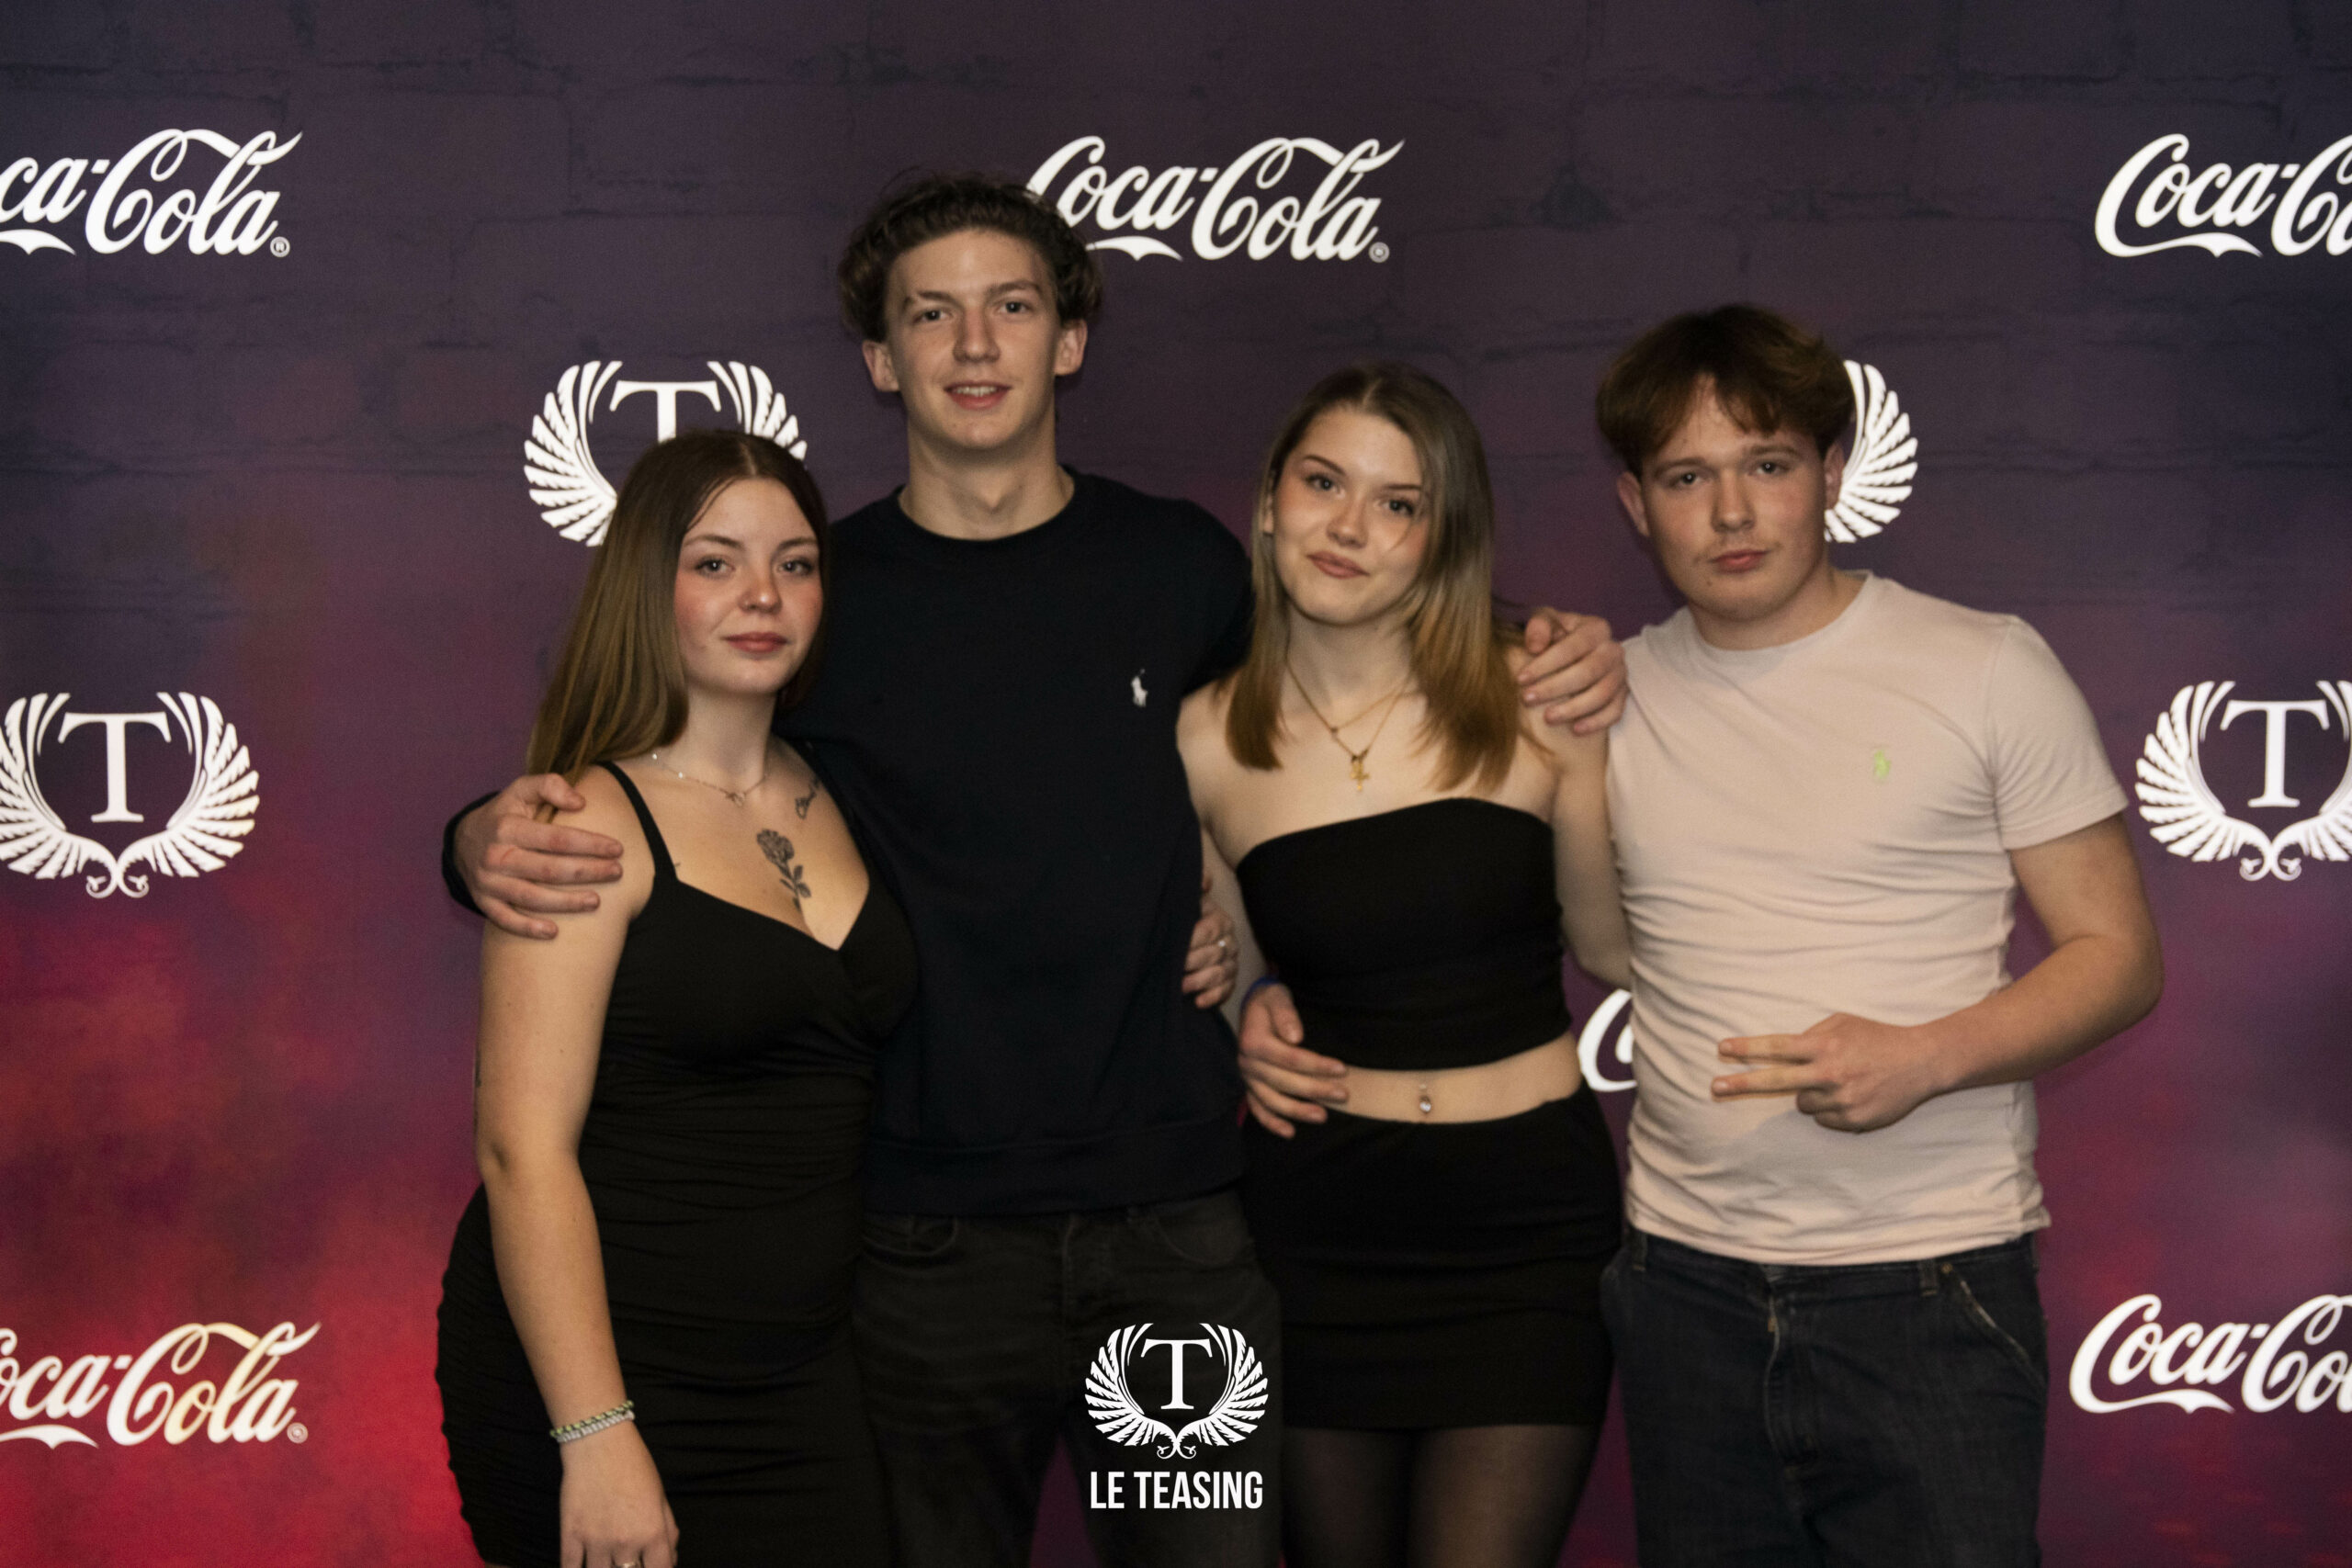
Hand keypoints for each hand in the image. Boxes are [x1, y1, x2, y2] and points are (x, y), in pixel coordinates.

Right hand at [460, 774, 624, 939]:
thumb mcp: (521, 789)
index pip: (556, 839)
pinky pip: (505, 920)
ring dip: (566, 903)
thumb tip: (580, 802)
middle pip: (549, 870)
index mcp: (508, 827)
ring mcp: (489, 882)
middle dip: (587, 872)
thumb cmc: (505, 813)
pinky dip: (528, 928)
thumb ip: (550, 785)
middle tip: (617, 872)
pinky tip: (554, 932)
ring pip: (531, 897)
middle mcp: (496, 856)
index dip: (589, 844)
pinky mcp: (483, 901)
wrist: (463, 840)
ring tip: (596, 902)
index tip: (617, 848)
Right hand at [558, 1422, 678, 1567]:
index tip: (650, 1566)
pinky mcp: (570, 1537)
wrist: (599, 1442)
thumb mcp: (660, 1496)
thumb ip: (667, 1531)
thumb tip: (669, 1560)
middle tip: (628, 1560)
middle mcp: (626, 1542)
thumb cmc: (635, 1465)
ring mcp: (596, 1542)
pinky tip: (583, 1567)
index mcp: (653, 1533)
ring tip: (609, 1560)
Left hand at [1182, 873, 1239, 1008]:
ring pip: (1221, 974)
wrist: (1188, 937)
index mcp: (1221, 920)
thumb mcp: (1188, 900)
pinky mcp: (1229, 980)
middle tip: (1175, 969)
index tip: (1176, 949)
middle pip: (1215, 954)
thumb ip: (1195, 886)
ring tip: (1182, 987)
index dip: (1193, 940)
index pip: (1210, 930)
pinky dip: (1213, 997)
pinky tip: (1198, 1002)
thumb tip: (1205, 877)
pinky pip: (1226, 990)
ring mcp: (1231, 962)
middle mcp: (1230, 941)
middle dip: (1194, 963)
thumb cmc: (1186, 918)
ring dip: (1201, 982)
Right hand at [1237, 983, 1346, 1136]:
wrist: (1253, 1007)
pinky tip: (1290, 1132)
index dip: (1317, 1065)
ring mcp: (1248, 1078)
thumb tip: (1295, 1037)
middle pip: (1284, 1082)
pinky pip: (1258, 1109)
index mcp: (1254, 1041)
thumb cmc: (1269, 1002)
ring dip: (1298, 1111)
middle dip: (1316, 1089)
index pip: (1290, 1058)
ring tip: (1323, 1116)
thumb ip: (1285, 1014)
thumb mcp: (1276, 996)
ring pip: (1272, 1100)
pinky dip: (1272, 1123)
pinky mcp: (1249, 1087)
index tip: (1342, 1069)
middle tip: (1343, 1094)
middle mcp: (1247, 1063)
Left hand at [1520, 609, 1627, 733]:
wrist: (1572, 649)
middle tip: (1527, 699)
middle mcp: (1613, 649)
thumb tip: (1535, 647)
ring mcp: (1620, 673)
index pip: (1572, 647)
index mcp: (1596, 628)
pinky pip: (1615, 711)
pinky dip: (1597, 721)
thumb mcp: (1545, 621)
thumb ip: (1538, 626)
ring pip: (1602, 693)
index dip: (1546, 664)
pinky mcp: (1622, 694)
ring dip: (1574, 708)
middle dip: (1555, 687)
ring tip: (1548, 718)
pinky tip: (1575, 729)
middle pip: (1587, 672)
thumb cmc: (1555, 633)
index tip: (1520, 679)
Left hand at [1712, 1013, 1950, 1132]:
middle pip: (1775, 1081)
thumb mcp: (1843, 1023)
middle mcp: (1830, 1073)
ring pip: (1803, 1103)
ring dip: (1810, 1093)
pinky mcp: (1854, 1120)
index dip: (1747, 1048)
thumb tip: (1784, 1049)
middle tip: (1714, 1087)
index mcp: (1825, 1046)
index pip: (1777, 1047)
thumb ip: (1811, 1034)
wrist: (1922, 1062)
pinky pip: (1824, 1118)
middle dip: (1741, 1084)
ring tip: (1838, 1080)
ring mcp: (1841, 1100)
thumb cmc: (1877, 1038)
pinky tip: (1852, 1094)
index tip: (1721, 1049)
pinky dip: (1830, 1108)